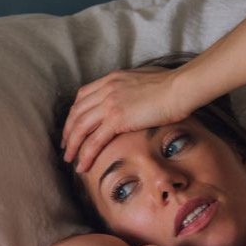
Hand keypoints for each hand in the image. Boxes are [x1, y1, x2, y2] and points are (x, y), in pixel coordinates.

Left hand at [61, 66, 188, 172]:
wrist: (180, 88)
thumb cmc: (171, 86)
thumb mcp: (144, 82)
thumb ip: (132, 90)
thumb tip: (135, 98)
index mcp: (111, 79)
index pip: (83, 96)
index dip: (75, 113)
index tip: (73, 126)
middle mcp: (106, 89)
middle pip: (76, 112)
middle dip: (68, 131)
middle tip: (65, 146)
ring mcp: (110, 103)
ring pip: (80, 127)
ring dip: (72, 145)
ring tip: (69, 159)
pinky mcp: (117, 119)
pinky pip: (94, 140)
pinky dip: (85, 154)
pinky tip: (82, 166)